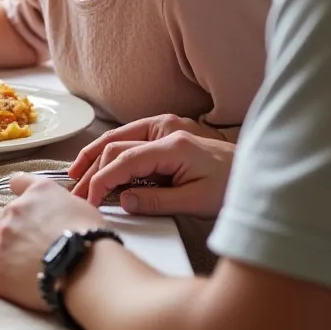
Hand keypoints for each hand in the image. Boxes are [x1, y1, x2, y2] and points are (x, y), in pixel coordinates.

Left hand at [0, 175, 103, 310]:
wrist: (85, 269)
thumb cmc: (90, 237)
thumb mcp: (79, 206)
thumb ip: (57, 204)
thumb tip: (51, 213)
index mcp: (35, 194)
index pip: (18, 182)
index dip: (21, 193)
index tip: (24, 206)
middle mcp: (13, 212)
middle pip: (6, 222)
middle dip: (18, 233)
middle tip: (38, 249)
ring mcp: (2, 242)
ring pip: (0, 249)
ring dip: (12, 257)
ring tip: (35, 270)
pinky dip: (11, 280)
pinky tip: (29, 286)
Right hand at [78, 132, 235, 216]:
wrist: (255, 173)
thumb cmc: (231, 187)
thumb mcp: (196, 202)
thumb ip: (157, 201)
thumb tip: (124, 201)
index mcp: (174, 145)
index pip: (125, 160)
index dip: (102, 180)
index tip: (90, 200)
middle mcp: (166, 129)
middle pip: (115, 144)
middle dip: (91, 169)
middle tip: (76, 193)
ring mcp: (165, 128)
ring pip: (118, 137)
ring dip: (94, 155)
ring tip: (75, 175)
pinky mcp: (165, 133)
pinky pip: (129, 140)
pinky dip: (110, 153)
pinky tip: (99, 166)